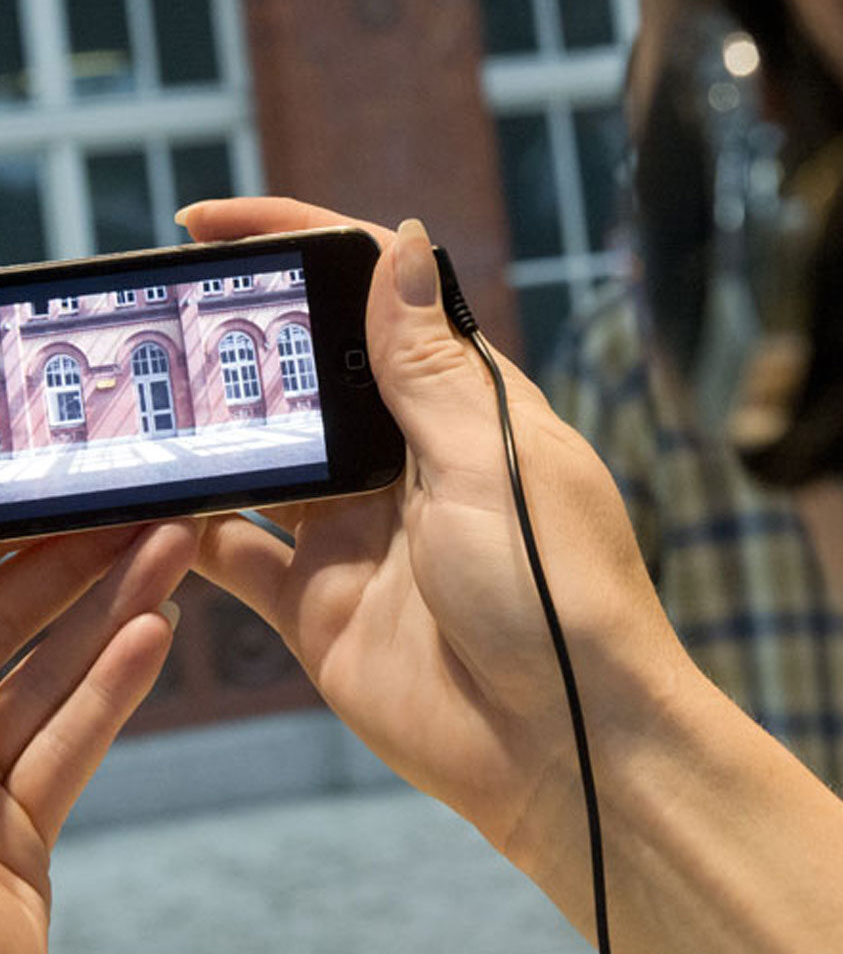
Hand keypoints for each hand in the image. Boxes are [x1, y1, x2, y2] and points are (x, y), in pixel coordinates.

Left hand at [0, 522, 192, 952]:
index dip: (2, 543)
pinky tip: (152, 637)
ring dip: (109, 615)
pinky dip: (109, 697)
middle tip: (135, 509)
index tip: (51, 496)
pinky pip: (59, 758)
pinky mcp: (12, 850)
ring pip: (39, 688)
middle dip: (67, 566)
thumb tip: (12, 598)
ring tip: (168, 549)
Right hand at [182, 198, 683, 927]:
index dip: (299, 245)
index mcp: (458, 403)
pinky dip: (195, 531)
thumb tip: (404, 244)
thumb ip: (428, 364)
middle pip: (309, 374)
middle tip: (162, 320)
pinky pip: (241, 555)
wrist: (565, 751)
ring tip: (143, 399)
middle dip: (243, 340)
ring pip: (266, 460)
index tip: (215, 225)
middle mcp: (404, 459)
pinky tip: (153, 505)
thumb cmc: (558, 593)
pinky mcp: (321, 602)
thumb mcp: (488, 461)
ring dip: (214, 430)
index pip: (374, 295)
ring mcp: (358, 532)